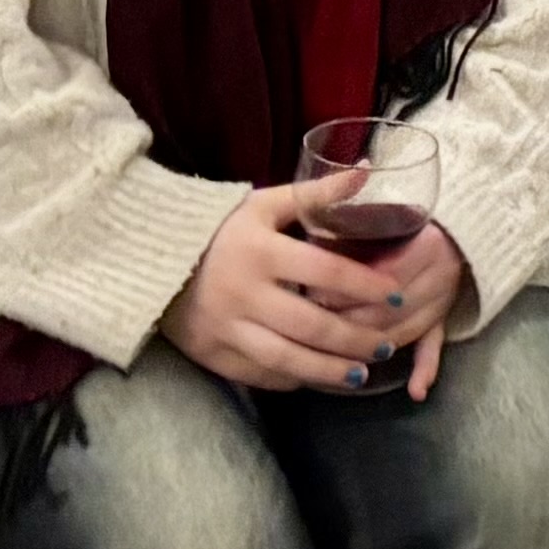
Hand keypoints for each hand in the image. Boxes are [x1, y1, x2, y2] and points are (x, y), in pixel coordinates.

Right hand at [170, 185, 468, 395]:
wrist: (151, 259)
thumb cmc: (219, 229)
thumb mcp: (264, 204)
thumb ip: (315, 193)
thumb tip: (365, 170)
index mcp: (261, 250)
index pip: (324, 270)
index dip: (365, 285)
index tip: (397, 296)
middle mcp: (245, 293)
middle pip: (311, 324)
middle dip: (355, 338)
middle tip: (387, 344)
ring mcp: (227, 328)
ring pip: (287, 359)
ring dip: (329, 370)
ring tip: (361, 373)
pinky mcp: (213, 354)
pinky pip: (260, 374)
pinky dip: (293, 379)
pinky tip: (318, 377)